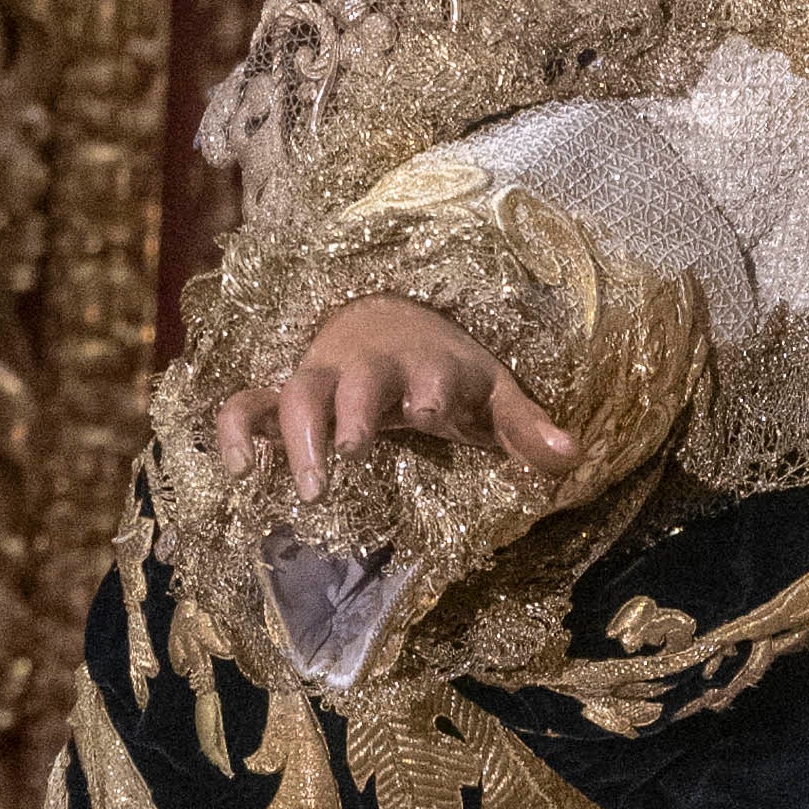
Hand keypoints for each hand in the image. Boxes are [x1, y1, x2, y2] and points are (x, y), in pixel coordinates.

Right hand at [209, 290, 570, 502]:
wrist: (390, 319)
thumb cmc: (445, 371)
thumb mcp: (493, 394)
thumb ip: (526, 428)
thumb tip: (571, 459)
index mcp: (427, 364)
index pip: (430, 371)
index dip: (430, 387)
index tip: (429, 409)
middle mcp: (370, 367)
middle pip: (355, 379)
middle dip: (354, 410)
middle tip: (355, 453)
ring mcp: (323, 378)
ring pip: (298, 392)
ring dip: (300, 435)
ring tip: (313, 489)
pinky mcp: (287, 392)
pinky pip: (248, 403)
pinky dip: (238, 430)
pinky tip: (242, 470)